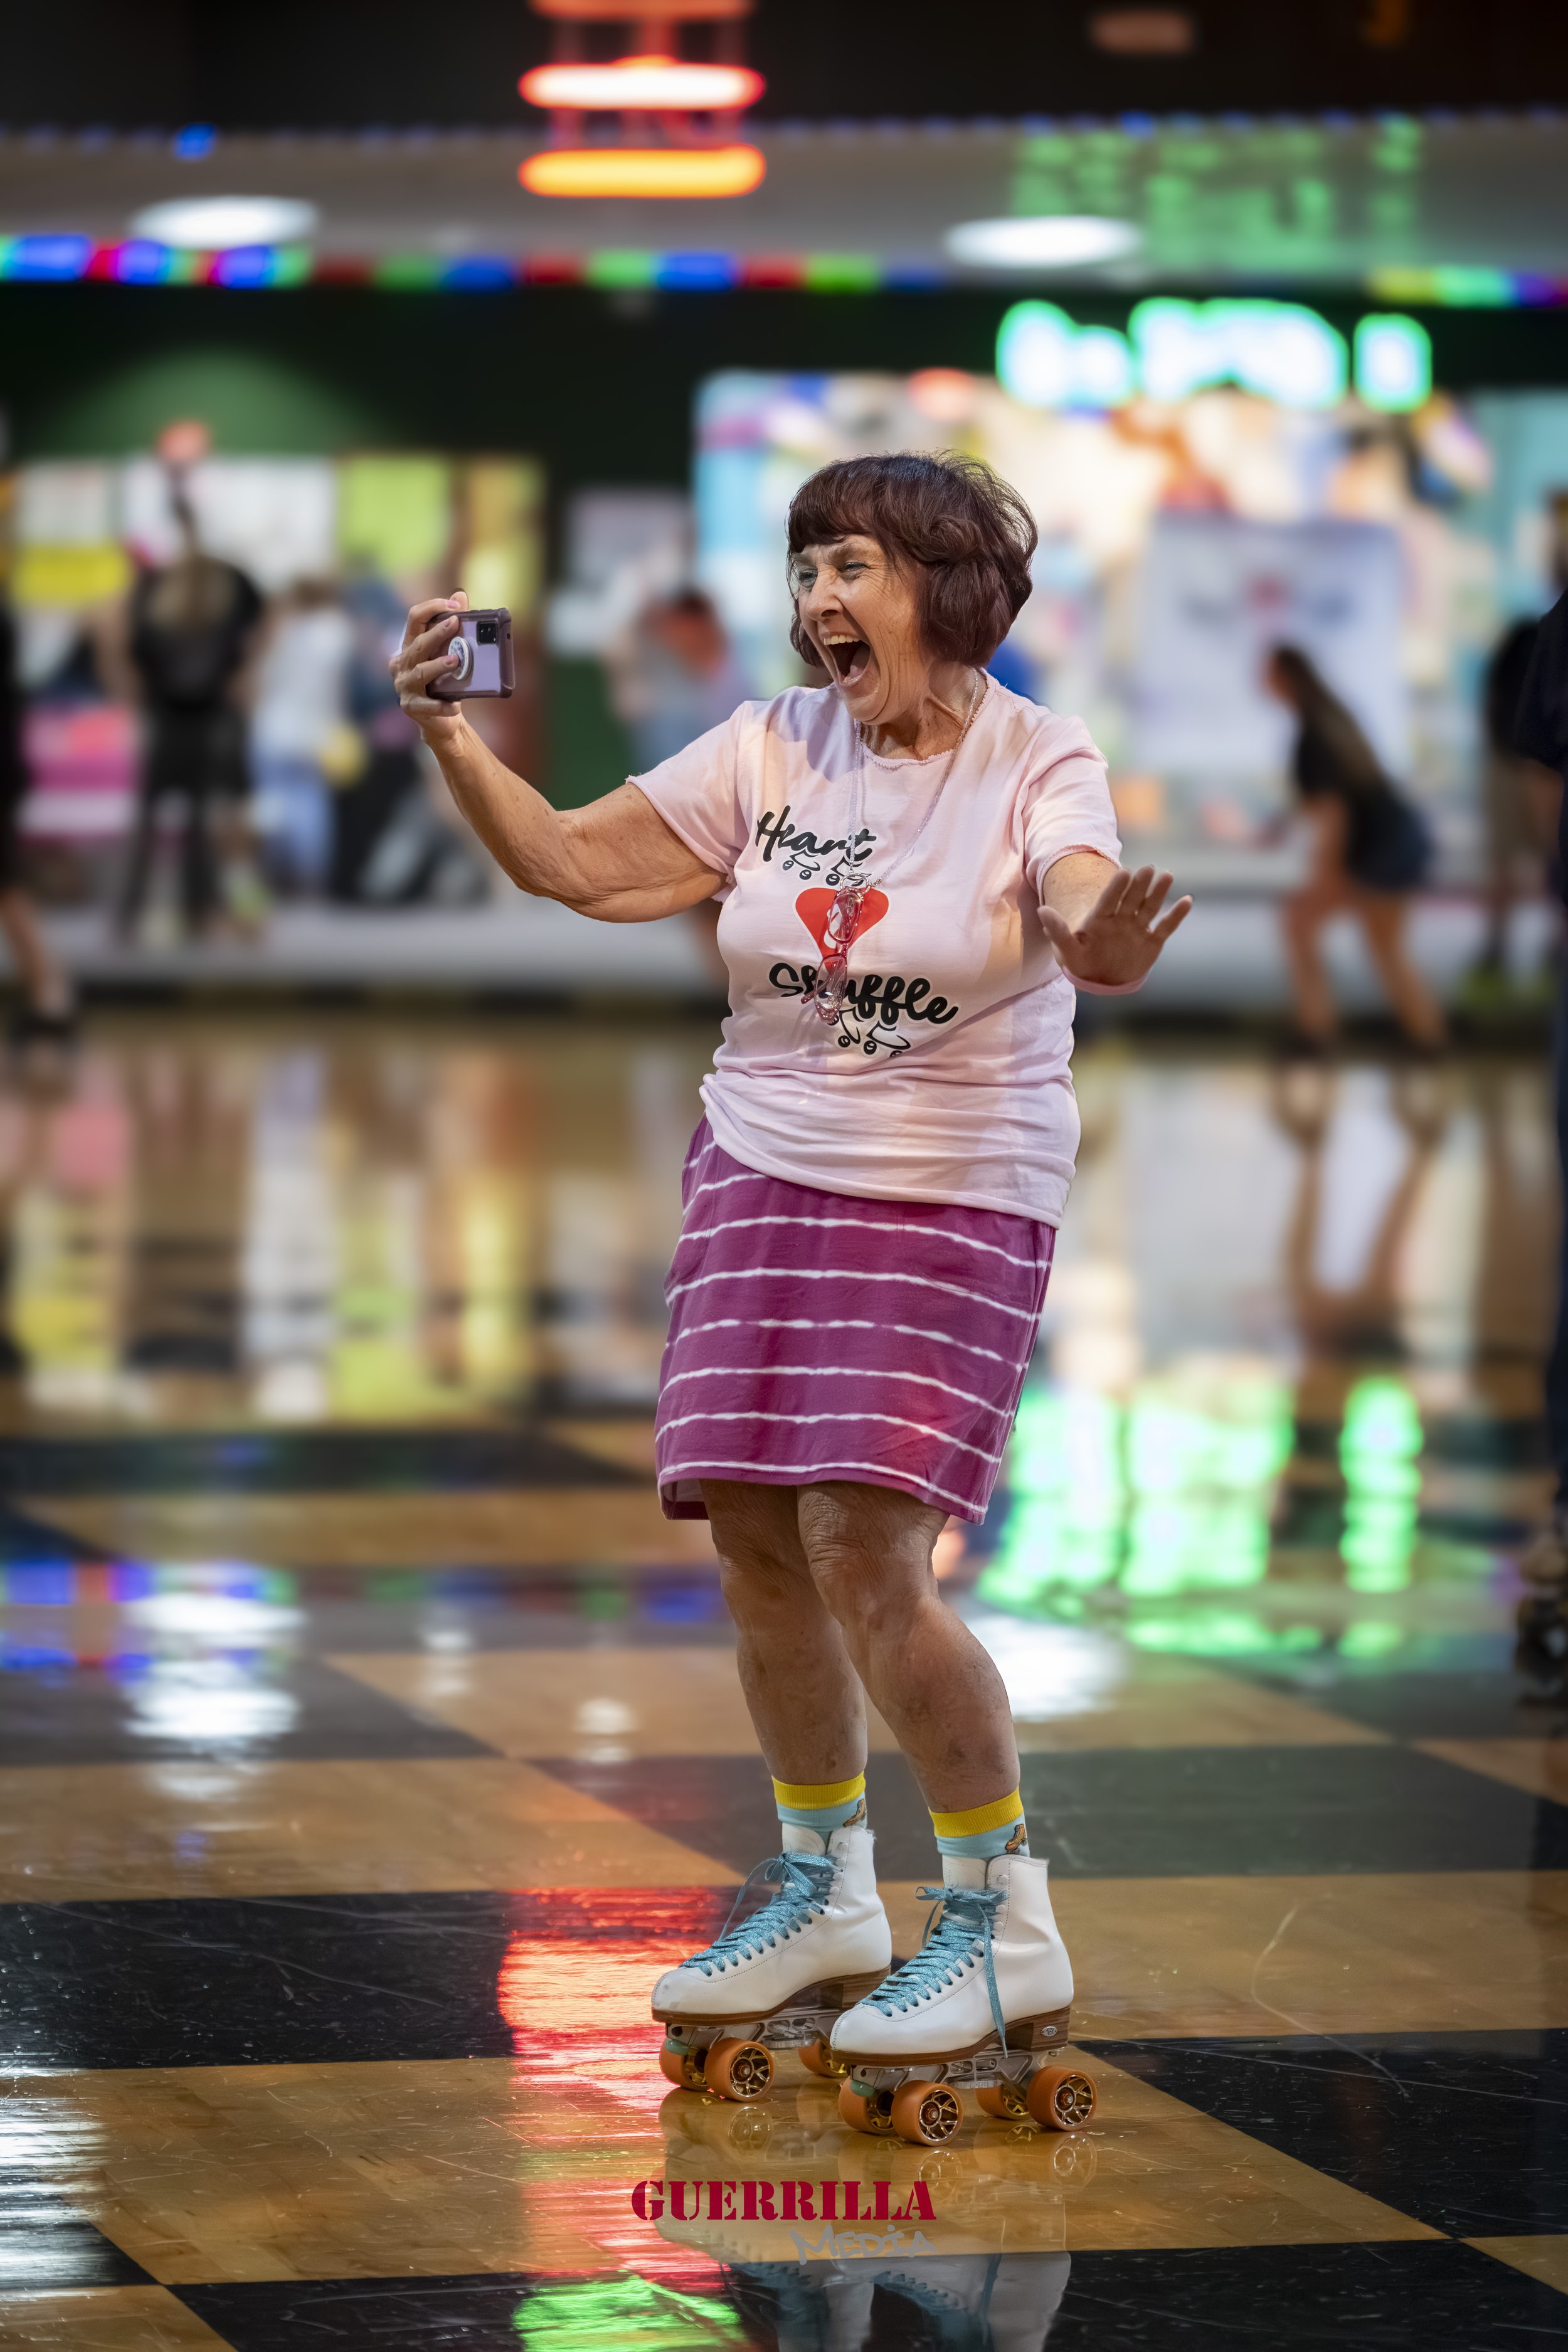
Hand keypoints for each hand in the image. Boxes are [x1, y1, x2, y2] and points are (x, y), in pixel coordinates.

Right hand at [390, 591, 469, 741]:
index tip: (455, 606)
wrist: (443, 720)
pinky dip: (442, 705)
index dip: (433, 608)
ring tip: (455, 661)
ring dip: (437, 666)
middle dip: (437, 633)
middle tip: (455, 624)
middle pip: (418, 644)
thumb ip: (453, 626)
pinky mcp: (411, 707)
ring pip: (420, 672)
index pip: (414, 618)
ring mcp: (403, 686)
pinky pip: (427, 704)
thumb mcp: (450, 653)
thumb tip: (460, 594)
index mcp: (409, 645)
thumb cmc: (446, 683)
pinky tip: (455, 705)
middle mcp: (401, 663)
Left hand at [1039, 863, 1191, 988]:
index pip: (1108, 900)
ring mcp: (1137, 928)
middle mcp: (1120, 919)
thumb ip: (1057, 931)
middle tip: (1147, 869)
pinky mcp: (1152, 941)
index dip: (1116, 888)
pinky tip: (1187, 901)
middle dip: (1139, 885)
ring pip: (1149, 907)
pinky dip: (1176, 915)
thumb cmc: (1081, 962)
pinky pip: (1165, 927)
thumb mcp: (1067, 951)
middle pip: (1131, 899)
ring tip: (1168, 876)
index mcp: (1100, 918)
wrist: (1100, 979)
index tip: (1123, 872)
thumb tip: (1042, 911)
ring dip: (1159, 893)